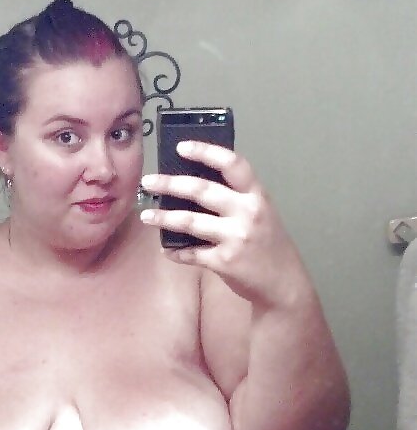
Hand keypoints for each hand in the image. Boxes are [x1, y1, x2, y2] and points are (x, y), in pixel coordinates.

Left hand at [141, 142, 306, 307]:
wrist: (283, 283)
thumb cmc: (268, 244)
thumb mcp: (261, 212)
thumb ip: (236, 197)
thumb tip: (195, 183)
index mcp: (256, 195)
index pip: (232, 164)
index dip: (206, 152)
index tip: (181, 147)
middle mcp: (247, 213)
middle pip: (202, 190)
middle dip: (170, 184)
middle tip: (148, 181)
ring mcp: (235, 238)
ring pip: (190, 222)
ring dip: (163, 218)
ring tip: (145, 215)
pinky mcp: (224, 262)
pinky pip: (192, 254)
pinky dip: (176, 252)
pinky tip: (166, 250)